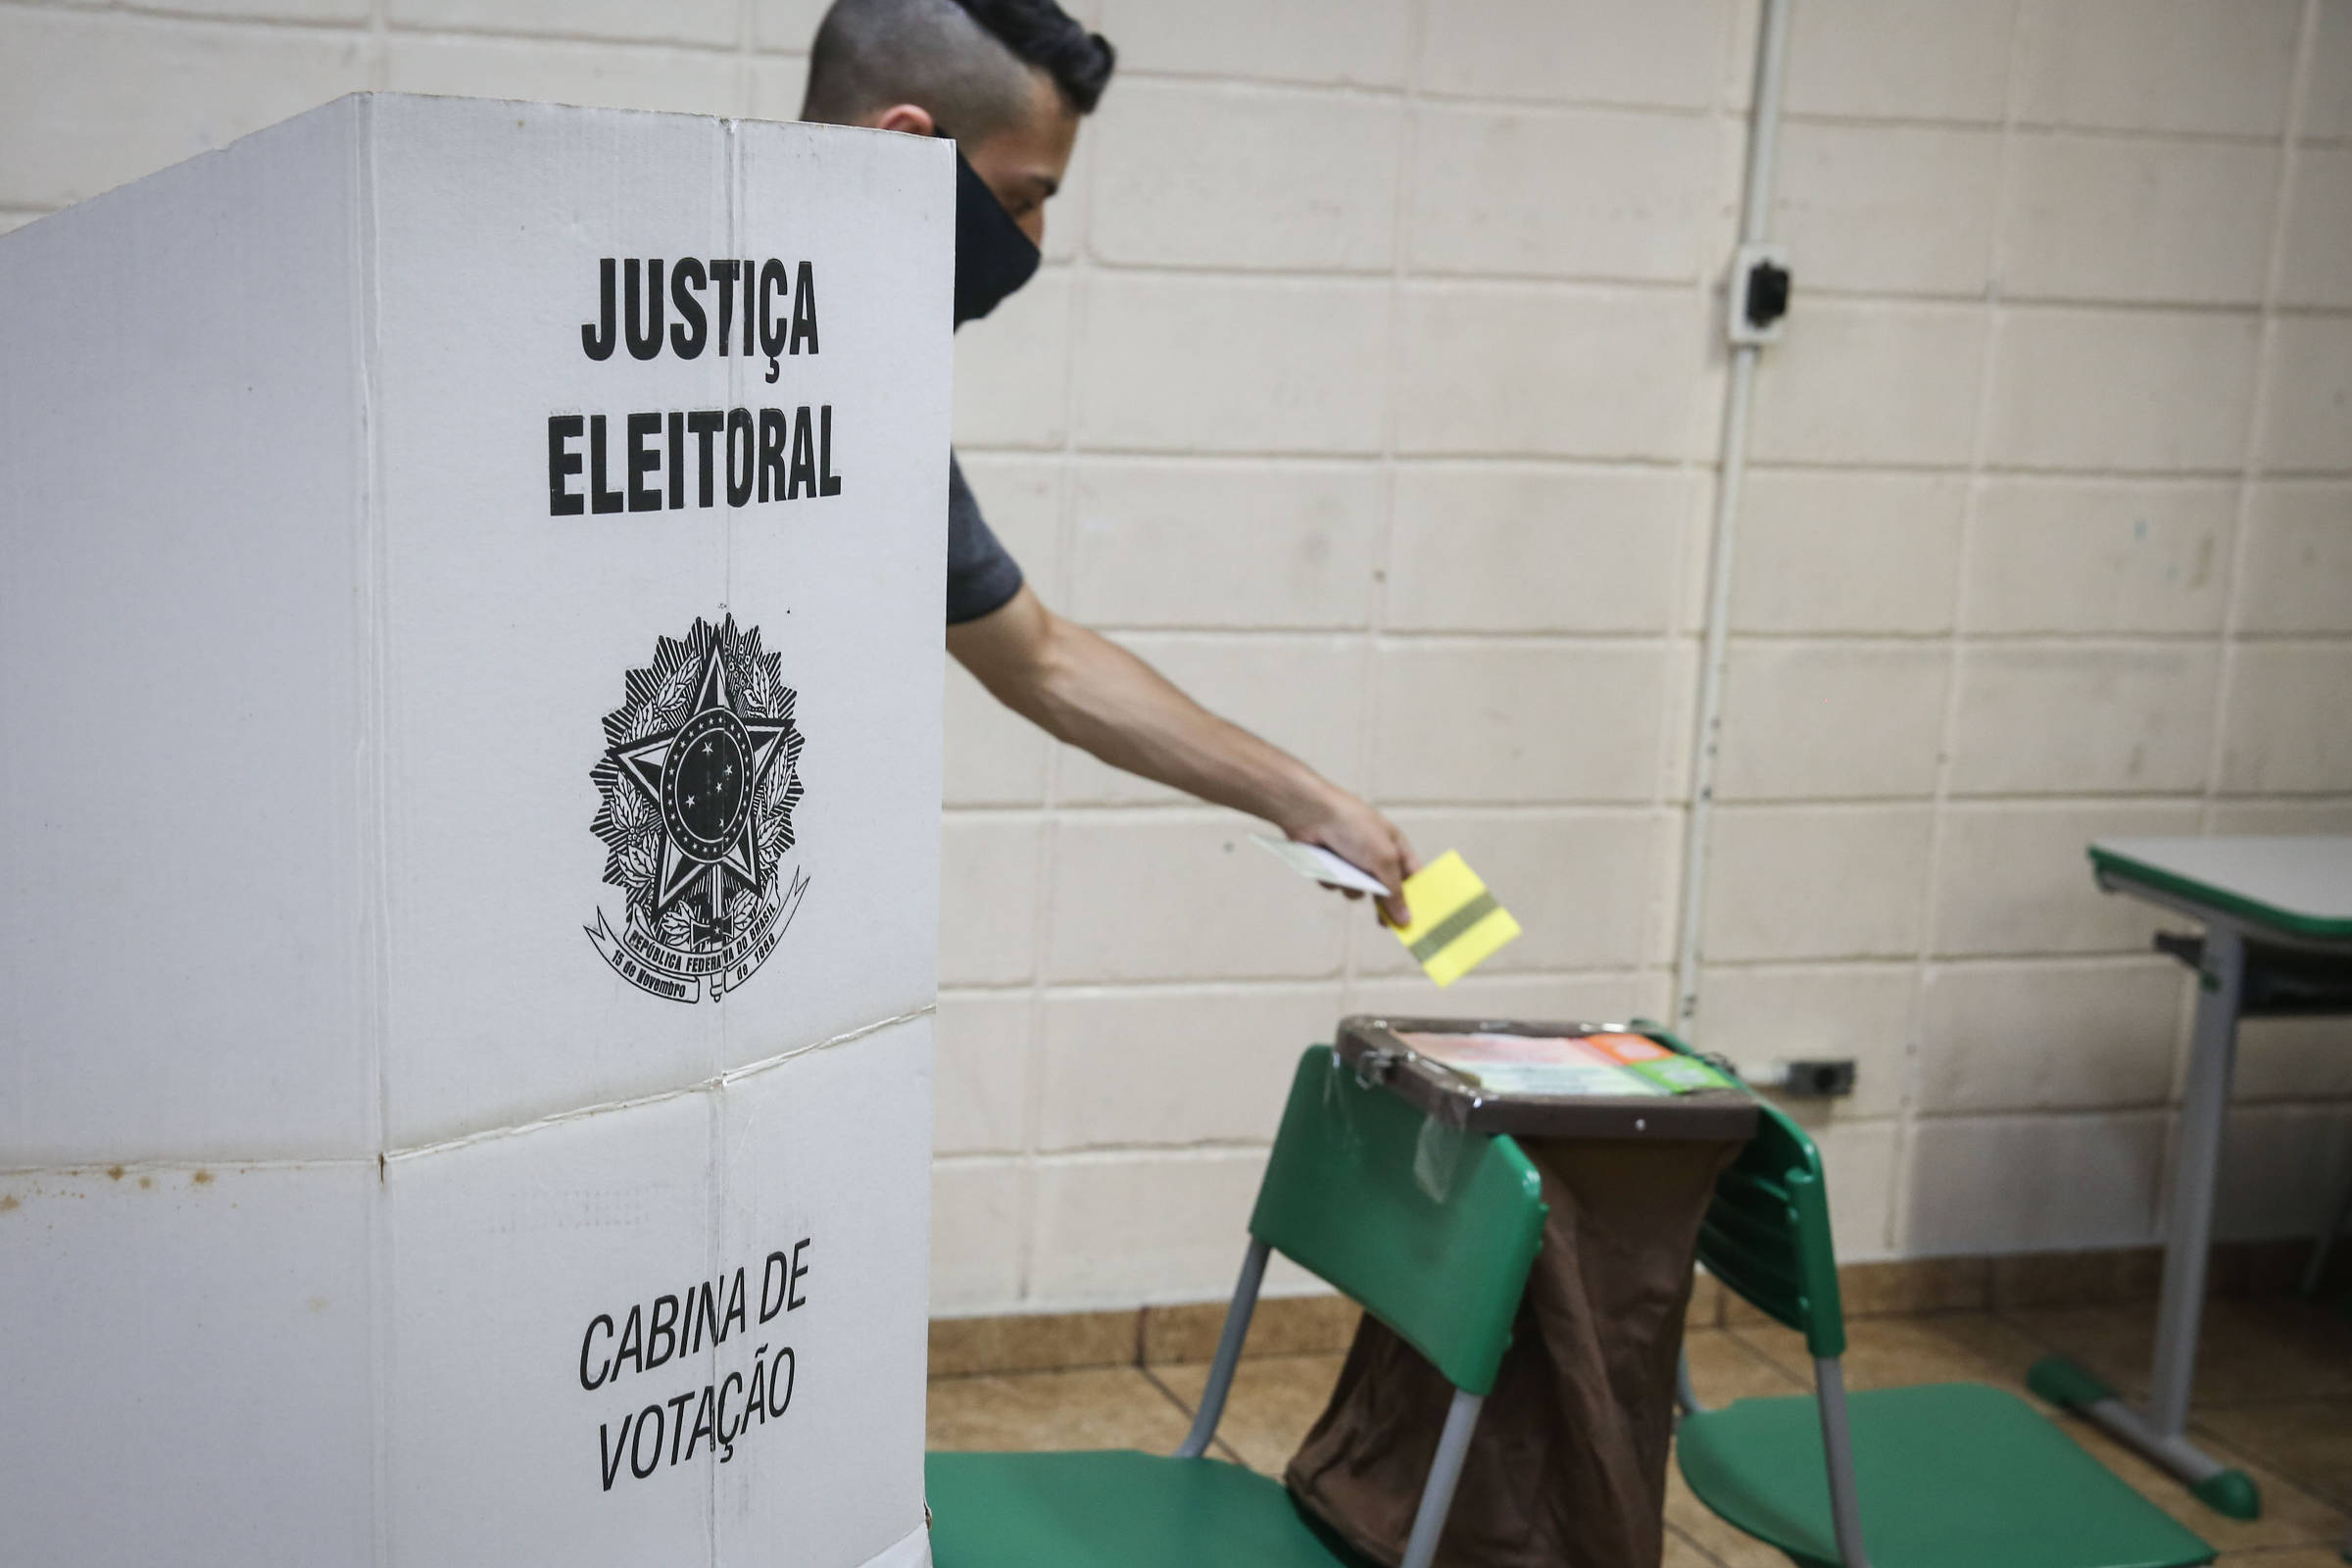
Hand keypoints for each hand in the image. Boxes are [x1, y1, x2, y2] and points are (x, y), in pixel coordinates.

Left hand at [1283, 788, 1419, 927]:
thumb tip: (1406, 920)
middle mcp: (1375, 853)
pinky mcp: (1331, 865)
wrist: (1311, 812)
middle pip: (1385, 888)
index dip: (1415, 895)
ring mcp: (1352, 859)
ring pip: (1358, 890)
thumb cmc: (1354, 827)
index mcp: (1395, 845)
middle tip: (1383, 924)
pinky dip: (1333, 879)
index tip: (1416, 919)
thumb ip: (1395, 892)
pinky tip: (1328, 865)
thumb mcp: (1383, 859)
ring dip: (1353, 887)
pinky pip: (1337, 885)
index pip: (1412, 874)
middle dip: (1382, 903)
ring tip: (1346, 873)